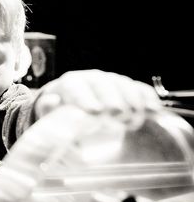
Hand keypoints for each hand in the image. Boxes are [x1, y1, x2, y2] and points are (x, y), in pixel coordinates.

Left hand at [35, 69, 161, 127]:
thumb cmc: (62, 122)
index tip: (95, 113)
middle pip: (103, 84)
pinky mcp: (129, 89)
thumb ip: (48, 112)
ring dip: (131, 102)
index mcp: (69, 85)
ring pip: (124, 85)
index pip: (75, 86)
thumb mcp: (51, 121)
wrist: (76, 116)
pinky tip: (153, 112)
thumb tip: (51, 100)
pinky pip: (140, 90)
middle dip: (111, 100)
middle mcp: (90, 79)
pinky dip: (148, 100)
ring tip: (132, 122)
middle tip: (117, 117)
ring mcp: (111, 82)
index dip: (85, 98)